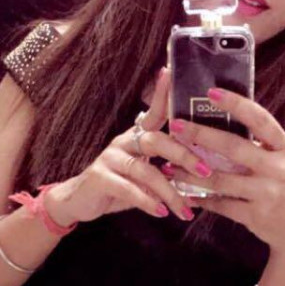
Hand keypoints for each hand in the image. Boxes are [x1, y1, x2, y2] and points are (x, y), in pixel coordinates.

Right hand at [44, 68, 212, 224]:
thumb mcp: (144, 176)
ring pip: (146, 171)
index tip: (170, 72)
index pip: (153, 113)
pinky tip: (161, 213)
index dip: (161, 94)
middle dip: (183, 155)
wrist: (79, 201)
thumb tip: (200, 177)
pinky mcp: (100, 178)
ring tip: (184, 210)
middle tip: (205, 171)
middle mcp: (123, 142)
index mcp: (136, 137)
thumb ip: (166, 172)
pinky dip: (147, 202)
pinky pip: (128, 189)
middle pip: (156, 141)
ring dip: (169, 192)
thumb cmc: (118, 186)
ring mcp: (110, 159)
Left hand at [163, 89, 284, 252]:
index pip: (260, 120)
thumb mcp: (281, 161)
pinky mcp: (255, 216)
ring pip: (220, 180)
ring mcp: (267, 194)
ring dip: (190, 173)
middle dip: (201, 135)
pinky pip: (220, 205)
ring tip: (169, 166)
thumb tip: (222, 117)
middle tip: (175, 126)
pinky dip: (201, 199)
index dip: (236, 104)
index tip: (211, 92)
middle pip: (234, 148)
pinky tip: (184, 195)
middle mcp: (279, 169)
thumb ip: (259, 144)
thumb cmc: (284, 187)